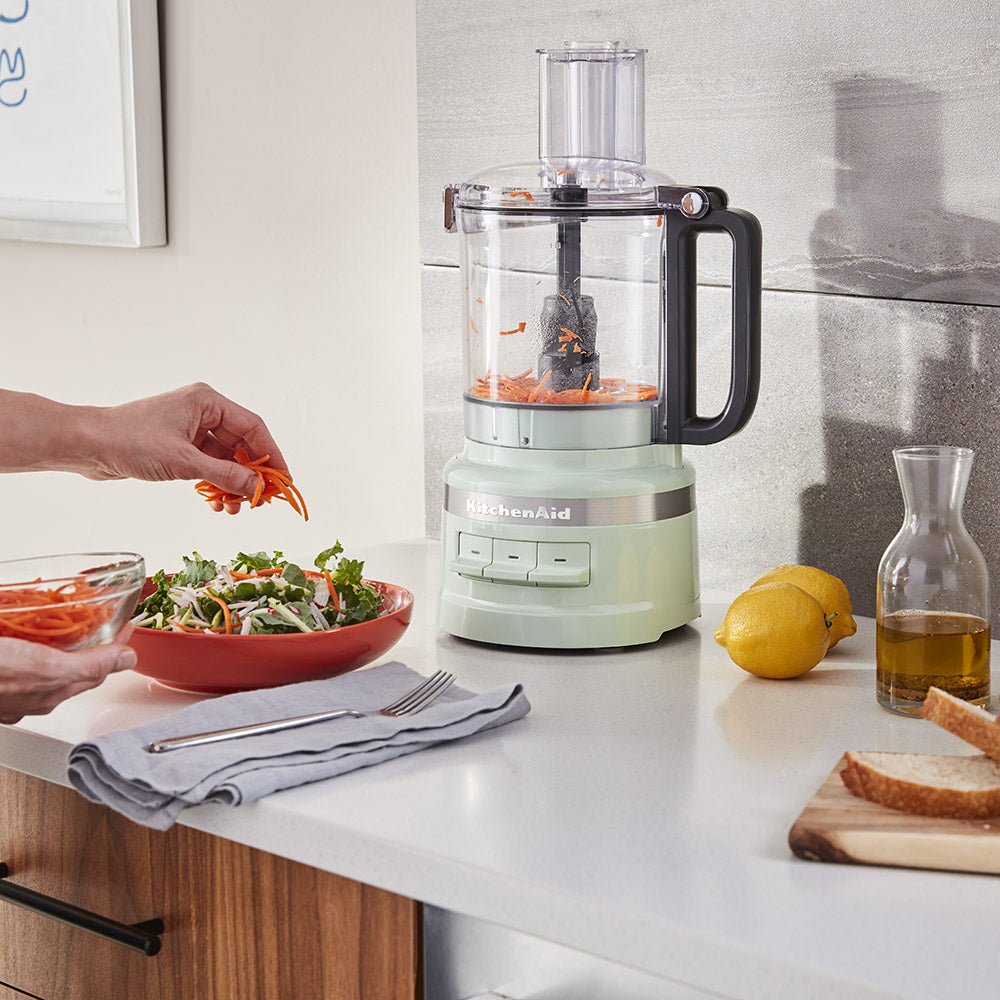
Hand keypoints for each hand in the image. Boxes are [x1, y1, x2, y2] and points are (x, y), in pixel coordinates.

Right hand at [0, 640, 137, 725]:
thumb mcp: (48, 668)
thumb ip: (88, 666)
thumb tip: (128, 659)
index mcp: (53, 691)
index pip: (99, 671)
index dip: (116, 648)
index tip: (125, 629)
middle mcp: (34, 693)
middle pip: (76, 668)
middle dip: (92, 646)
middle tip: (103, 624)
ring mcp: (12, 688)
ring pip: (49, 664)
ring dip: (63, 646)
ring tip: (70, 628)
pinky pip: (24, 658)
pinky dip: (34, 646)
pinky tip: (29, 636)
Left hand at [87, 383, 288, 513]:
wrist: (87, 446)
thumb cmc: (130, 441)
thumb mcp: (184, 462)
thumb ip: (225, 475)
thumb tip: (258, 489)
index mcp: (207, 402)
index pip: (254, 427)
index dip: (273, 456)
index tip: (284, 481)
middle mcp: (203, 412)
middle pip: (243, 445)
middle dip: (252, 475)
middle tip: (262, 500)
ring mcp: (191, 430)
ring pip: (227, 460)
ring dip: (233, 485)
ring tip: (235, 508)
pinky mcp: (180, 447)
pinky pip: (210, 467)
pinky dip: (216, 485)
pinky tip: (217, 503)